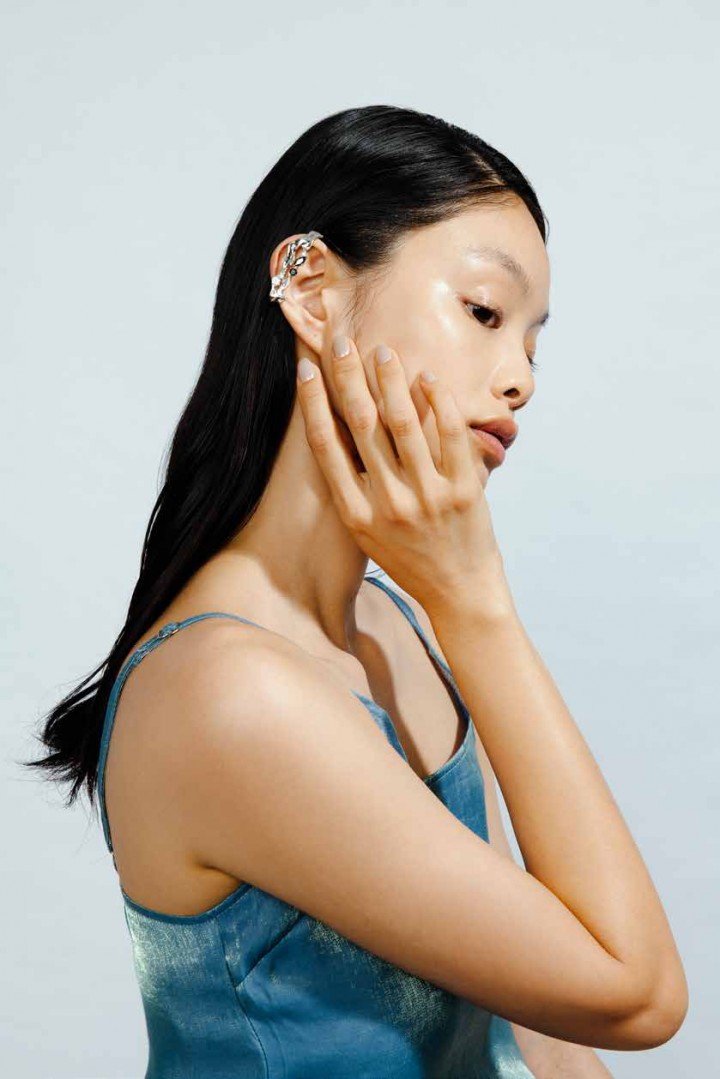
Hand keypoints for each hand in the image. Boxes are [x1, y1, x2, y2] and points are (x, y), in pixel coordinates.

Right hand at [295, 329, 509, 617]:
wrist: (459, 591)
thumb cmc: (409, 557)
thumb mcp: (367, 532)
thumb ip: (354, 486)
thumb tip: (339, 427)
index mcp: (357, 514)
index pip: (326, 447)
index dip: (313, 403)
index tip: (305, 369)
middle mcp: (389, 504)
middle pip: (362, 424)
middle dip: (348, 376)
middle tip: (342, 341)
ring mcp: (429, 497)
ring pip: (404, 422)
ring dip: (391, 380)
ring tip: (383, 352)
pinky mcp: (465, 491)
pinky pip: (448, 435)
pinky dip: (437, 401)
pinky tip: (427, 378)